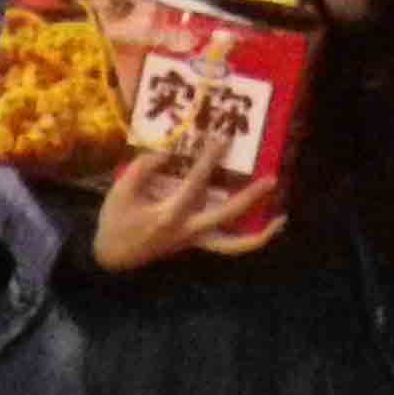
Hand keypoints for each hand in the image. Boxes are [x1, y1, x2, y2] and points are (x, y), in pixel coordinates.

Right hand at [88, 147, 273, 272]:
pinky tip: (266, 225)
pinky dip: (248, 240)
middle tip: (272, 178)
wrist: (112, 256)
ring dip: (259, 235)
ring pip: (234, 246)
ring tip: (282, 219)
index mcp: (169, 215)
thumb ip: (144, 168)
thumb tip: (168, 152)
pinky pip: (228, 246)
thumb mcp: (121, 191)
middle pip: (227, 215)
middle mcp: (188, 231)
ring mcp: (195, 241)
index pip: (196, 184)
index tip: (222, 138)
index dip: (210, 160)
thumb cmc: (115, 221)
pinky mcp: (197, 244)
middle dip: (251, 197)